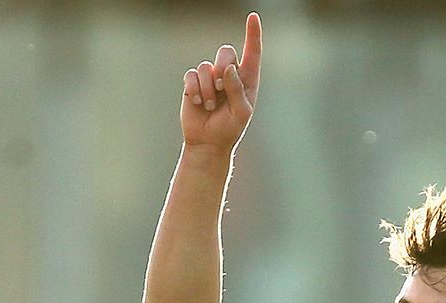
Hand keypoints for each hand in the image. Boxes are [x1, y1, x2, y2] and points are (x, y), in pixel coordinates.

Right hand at [181, 12, 261, 153]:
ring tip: (208, 105)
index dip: (253, 34)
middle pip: (226, 51)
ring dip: (207, 88)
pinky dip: (194, 89)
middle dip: (223, 68)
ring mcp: (210, 78)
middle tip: (221, 88)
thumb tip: (229, 68)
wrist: (208, 142)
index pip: (252, 53)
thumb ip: (238, 89)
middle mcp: (229, 75)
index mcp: (247, 80)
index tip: (253, 17)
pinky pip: (191, 74)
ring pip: (206, 65)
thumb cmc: (229, 129)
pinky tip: (197, 103)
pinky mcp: (193, 83)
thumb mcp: (241, 112)